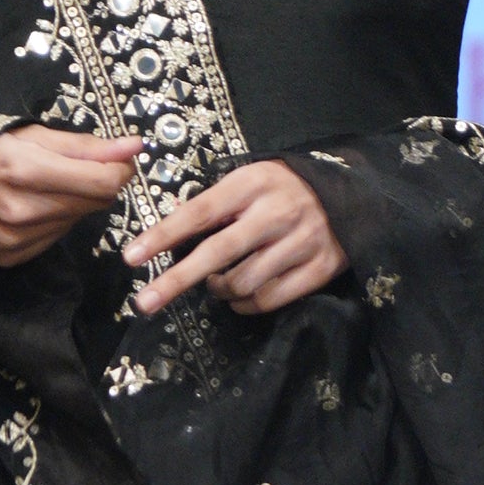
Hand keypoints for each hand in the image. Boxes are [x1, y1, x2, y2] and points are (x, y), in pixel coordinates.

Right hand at [0, 126, 139, 266]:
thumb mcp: (32, 135)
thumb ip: (86, 145)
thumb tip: (134, 148)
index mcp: (26, 171)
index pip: (103, 182)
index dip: (120, 169)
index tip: (119, 158)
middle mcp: (22, 211)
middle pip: (94, 203)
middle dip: (96, 183)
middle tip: (77, 168)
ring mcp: (15, 239)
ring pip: (75, 221)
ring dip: (73, 203)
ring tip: (43, 186)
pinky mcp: (10, 256)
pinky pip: (53, 237)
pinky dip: (52, 221)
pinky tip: (29, 206)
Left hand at [128, 157, 347, 319]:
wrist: (352, 192)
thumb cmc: (285, 188)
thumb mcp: (250, 179)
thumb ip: (215, 203)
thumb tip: (169, 234)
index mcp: (252, 184)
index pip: (198, 213)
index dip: (163, 236)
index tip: (131, 256)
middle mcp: (276, 213)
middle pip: (216, 253)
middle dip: (175, 281)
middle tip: (145, 302)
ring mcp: (300, 243)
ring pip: (242, 283)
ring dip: (219, 290)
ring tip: (216, 282)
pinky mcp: (319, 269)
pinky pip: (269, 300)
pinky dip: (246, 304)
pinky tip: (240, 295)